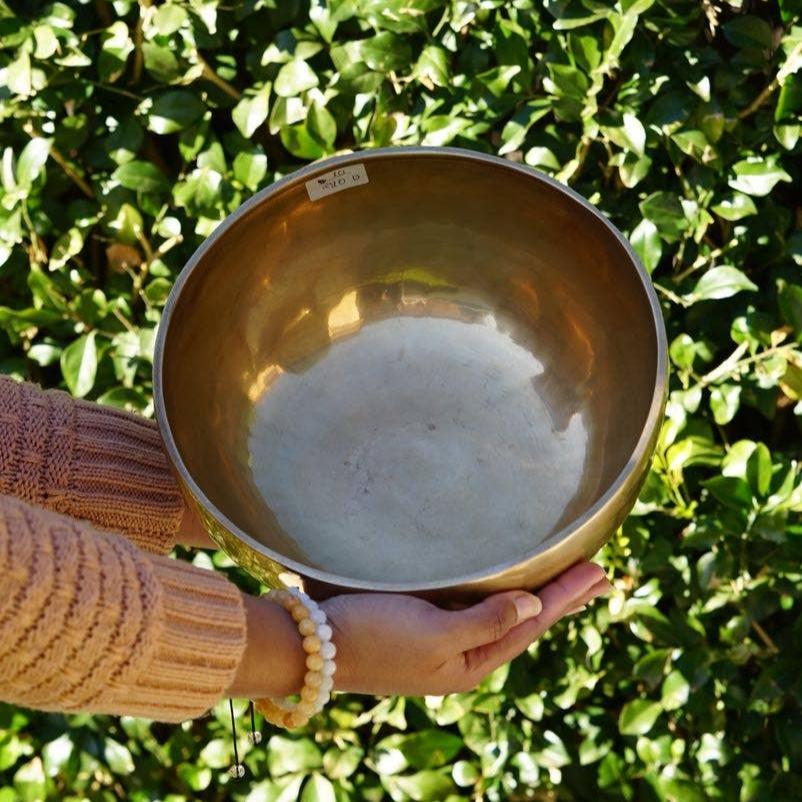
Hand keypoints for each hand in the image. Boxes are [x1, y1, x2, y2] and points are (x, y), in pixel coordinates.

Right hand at [321, 561, 610, 696]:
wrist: (311, 647)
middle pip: (522, 620)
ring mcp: (440, 639)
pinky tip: (502, 585)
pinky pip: (474, 607)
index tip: (598, 572)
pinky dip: (498, 593)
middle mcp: (461, 654)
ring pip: (500, 612)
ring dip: (533, 594)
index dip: (565, 596)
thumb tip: (533, 605)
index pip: (530, 624)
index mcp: (469, 664)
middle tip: (598, 575)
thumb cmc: (372, 638)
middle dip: (561, 596)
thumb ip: (484, 622)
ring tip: (562, 580)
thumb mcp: (433, 635)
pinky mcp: (420, 621)